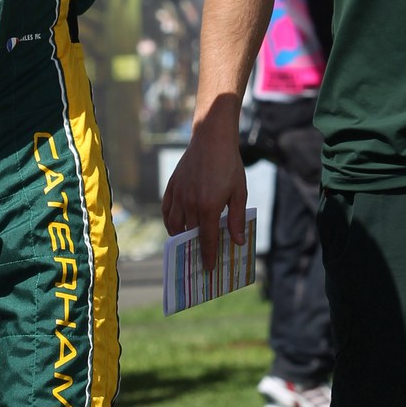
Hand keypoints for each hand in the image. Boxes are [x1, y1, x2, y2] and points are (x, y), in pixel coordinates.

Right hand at [161, 102, 247, 276]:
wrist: (211, 138)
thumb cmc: (229, 165)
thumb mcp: (239, 192)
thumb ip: (236, 218)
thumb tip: (237, 241)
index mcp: (208, 207)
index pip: (206, 239)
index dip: (207, 256)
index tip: (207, 268)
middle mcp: (190, 204)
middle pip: (190, 234)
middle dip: (194, 248)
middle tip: (199, 257)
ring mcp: (178, 195)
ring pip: (174, 224)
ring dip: (179, 236)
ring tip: (187, 241)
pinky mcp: (172, 187)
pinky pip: (166, 210)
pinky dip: (169, 221)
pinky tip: (175, 225)